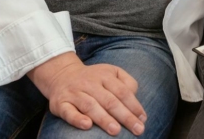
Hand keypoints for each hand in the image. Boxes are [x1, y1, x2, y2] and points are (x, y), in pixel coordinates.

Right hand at [27, 52, 145, 135]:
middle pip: (110, 100)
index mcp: (105, 75)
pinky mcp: (61, 103)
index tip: (143, 119)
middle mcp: (90, 83)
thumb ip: (126, 82)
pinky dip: (77, 119)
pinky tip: (87, 126)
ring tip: (116, 130)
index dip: (134, 105)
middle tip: (137, 129)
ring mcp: (75, 93)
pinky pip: (68, 112)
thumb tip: (135, 97)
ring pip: (90, 106)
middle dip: (125, 116)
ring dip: (104, 118)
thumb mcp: (111, 72)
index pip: (123, 91)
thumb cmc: (93, 78)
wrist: (61, 74)